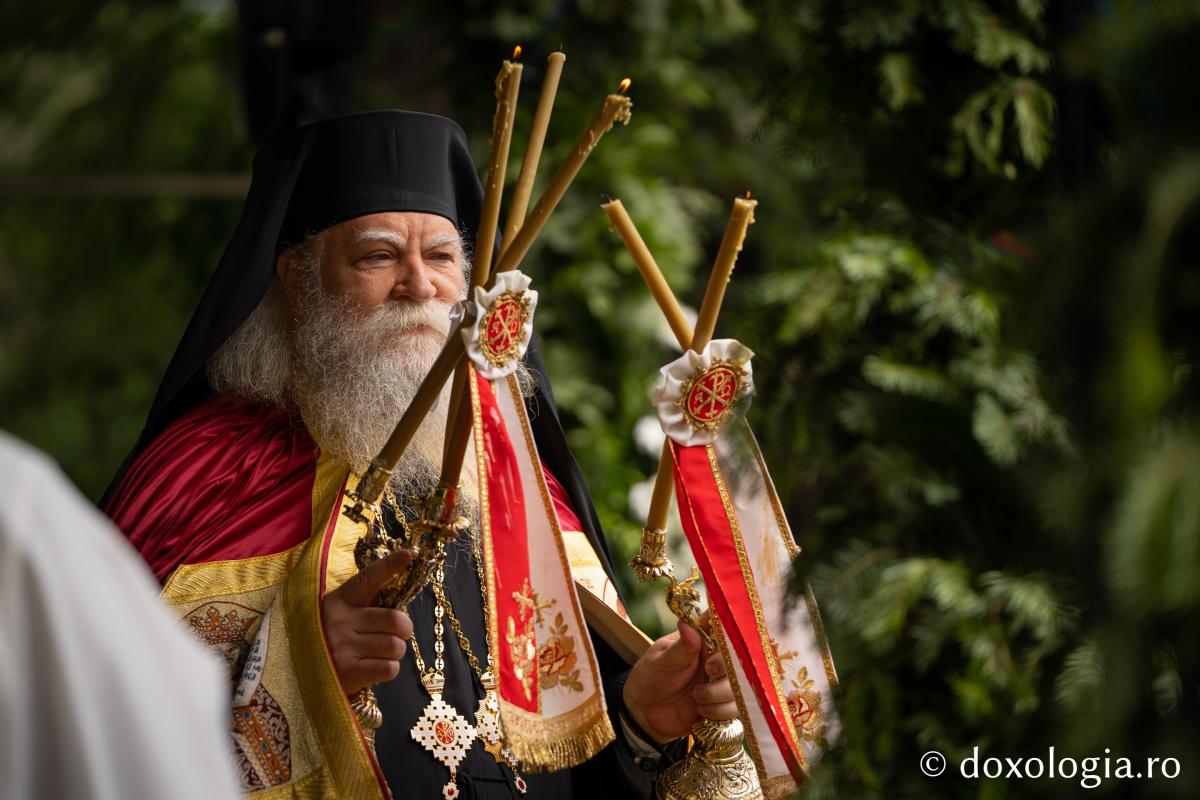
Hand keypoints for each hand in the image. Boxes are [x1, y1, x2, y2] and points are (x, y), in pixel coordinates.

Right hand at [321, 549, 415, 695]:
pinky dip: (389, 668)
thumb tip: (397, 577)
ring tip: (382, 652)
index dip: (389, 566)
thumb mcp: (341, 609)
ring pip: (395, 646)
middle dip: (405, 629)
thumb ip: (369, 595)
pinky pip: (389, 668)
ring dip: (396, 651)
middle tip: (398, 633)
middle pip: (395, 620)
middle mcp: (341, 620)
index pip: (368, 578)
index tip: (409, 555)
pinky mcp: (348, 673)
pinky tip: (376, 665)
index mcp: (341, 599)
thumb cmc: (328, 635)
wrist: (296, 670)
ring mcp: (344, 647)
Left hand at [622, 614, 737, 743]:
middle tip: (708, 670)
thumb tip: (686, 624)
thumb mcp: (661, 660)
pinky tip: (700, 710)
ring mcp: (721, 682)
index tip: (717, 644)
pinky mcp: (722, 704)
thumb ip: (680, 647)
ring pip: (740, 686)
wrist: (645, 711)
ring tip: (696, 696)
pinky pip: (735, 709)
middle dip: (725, 667)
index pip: (725, 628)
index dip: (729, 635)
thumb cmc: (651, 676)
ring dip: (718, 693)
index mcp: (703, 640)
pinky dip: (718, 711)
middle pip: (740, 658)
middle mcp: (717, 659)